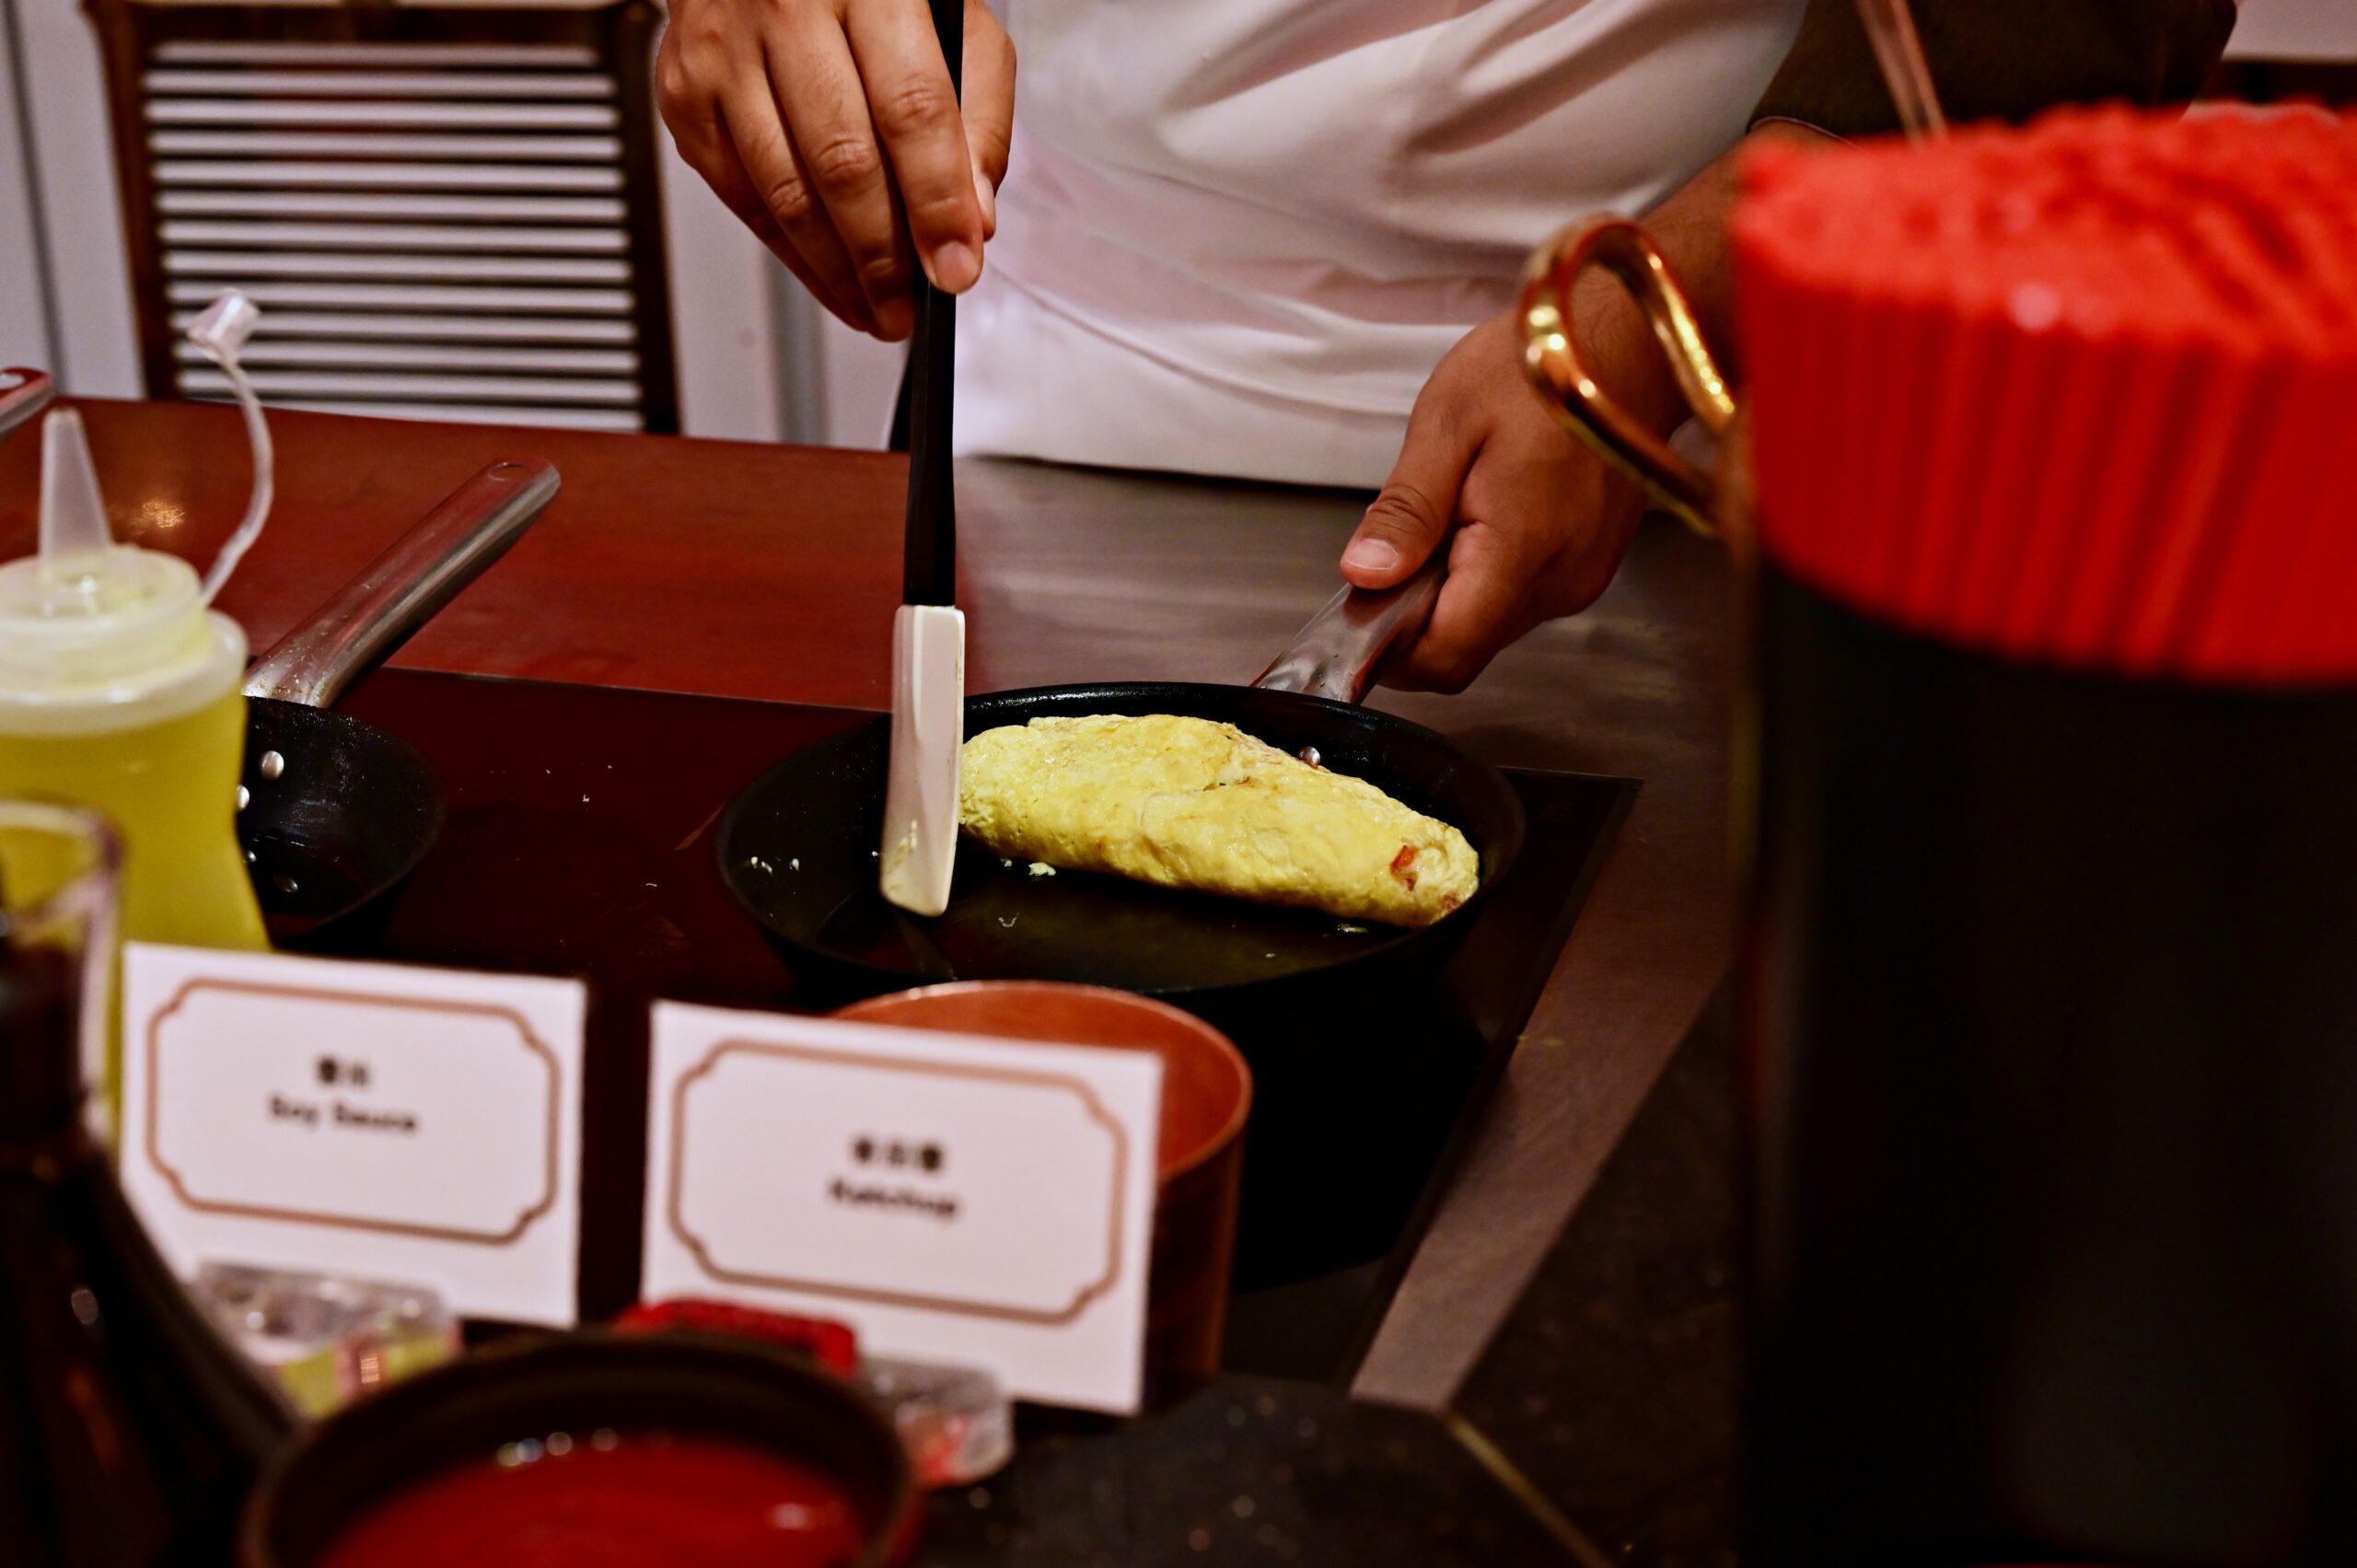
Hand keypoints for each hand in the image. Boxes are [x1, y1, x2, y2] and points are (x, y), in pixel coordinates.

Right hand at [656, 0, 1015, 340]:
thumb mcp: (953, 23)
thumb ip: (979, 115)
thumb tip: (973, 218)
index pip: (910, 110)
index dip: (936, 201)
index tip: (955, 267)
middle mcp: (784, 11)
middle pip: (841, 160)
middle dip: (884, 255)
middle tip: (912, 308)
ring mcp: (724, 53)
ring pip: (785, 191)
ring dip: (837, 270)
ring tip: (877, 310)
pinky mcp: (685, 94)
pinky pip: (742, 196)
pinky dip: (791, 254)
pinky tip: (831, 280)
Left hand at [1338, 123, 1825, 689]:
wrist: (1628, 344)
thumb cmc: (1540, 367)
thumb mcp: (1448, 424)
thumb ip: (1407, 511)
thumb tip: (1367, 576)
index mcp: (1521, 550)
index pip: (1447, 655)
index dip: (1391, 651)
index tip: (1360, 611)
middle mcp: (1559, 581)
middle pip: (1464, 648)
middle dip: (1415, 616)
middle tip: (1397, 545)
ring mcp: (1579, 579)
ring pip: (1489, 625)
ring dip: (1449, 592)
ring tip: (1448, 513)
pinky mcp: (1586, 569)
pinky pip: (1518, 598)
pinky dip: (1483, 574)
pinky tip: (1481, 516)